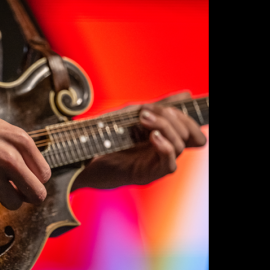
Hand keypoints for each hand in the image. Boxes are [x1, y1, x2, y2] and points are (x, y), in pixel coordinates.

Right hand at [0, 100, 50, 209]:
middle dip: (29, 197)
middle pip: (36, 194)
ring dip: (4, 197)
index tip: (26, 180)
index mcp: (18, 140)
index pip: (44, 175)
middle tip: (18, 194)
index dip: (35, 180)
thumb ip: (18, 149)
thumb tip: (31, 173)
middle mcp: (8, 158)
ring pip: (13, 203)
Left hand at [72, 92, 206, 189]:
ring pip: (180, 146)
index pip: (190, 127)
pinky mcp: (147, 175)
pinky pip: (169, 164)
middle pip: (188, 134)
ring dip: (165, 127)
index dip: (188, 115)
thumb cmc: (103, 137)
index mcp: (162, 136)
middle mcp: (163, 151)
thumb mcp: (132, 114)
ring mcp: (156, 164)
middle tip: (148, 111)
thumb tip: (187, 94)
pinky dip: (164, 147)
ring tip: (144, 119)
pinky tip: (153, 137)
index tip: (173, 104)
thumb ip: (159, 106)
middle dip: (173, 117)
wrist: (79, 155)